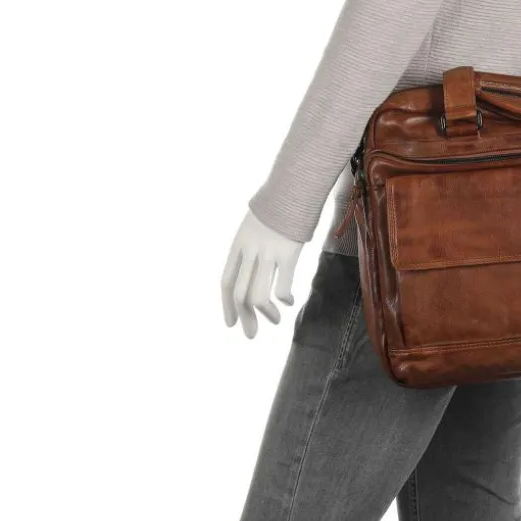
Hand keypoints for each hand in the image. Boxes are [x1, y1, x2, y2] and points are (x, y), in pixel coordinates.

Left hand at [221, 210, 303, 338]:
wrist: (294, 186)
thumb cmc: (279, 206)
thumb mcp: (254, 225)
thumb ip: (249, 248)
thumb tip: (251, 271)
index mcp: (238, 245)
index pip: (226, 282)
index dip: (226, 306)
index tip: (231, 323)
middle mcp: (249, 251)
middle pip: (239, 293)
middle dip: (245, 317)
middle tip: (251, 334)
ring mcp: (267, 253)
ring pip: (257, 295)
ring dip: (265, 314)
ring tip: (274, 320)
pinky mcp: (288, 253)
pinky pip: (281, 286)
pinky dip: (283, 299)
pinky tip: (288, 301)